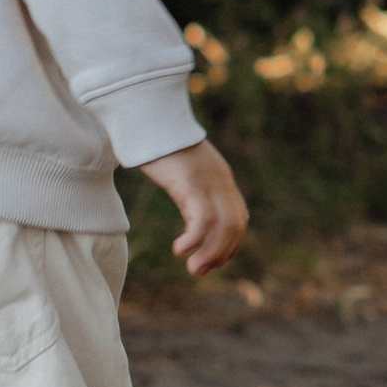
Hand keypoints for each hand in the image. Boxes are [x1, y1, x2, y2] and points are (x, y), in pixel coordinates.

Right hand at [145, 139, 249, 279]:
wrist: (147, 116)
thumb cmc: (156, 142)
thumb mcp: (181, 167)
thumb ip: (190, 186)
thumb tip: (188, 205)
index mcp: (220, 177)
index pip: (238, 218)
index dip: (230, 243)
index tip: (213, 260)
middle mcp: (220, 180)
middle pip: (235, 225)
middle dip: (221, 253)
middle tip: (199, 271)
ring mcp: (208, 180)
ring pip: (223, 226)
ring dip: (210, 252)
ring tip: (193, 269)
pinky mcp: (191, 181)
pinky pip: (202, 218)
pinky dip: (196, 239)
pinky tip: (180, 249)